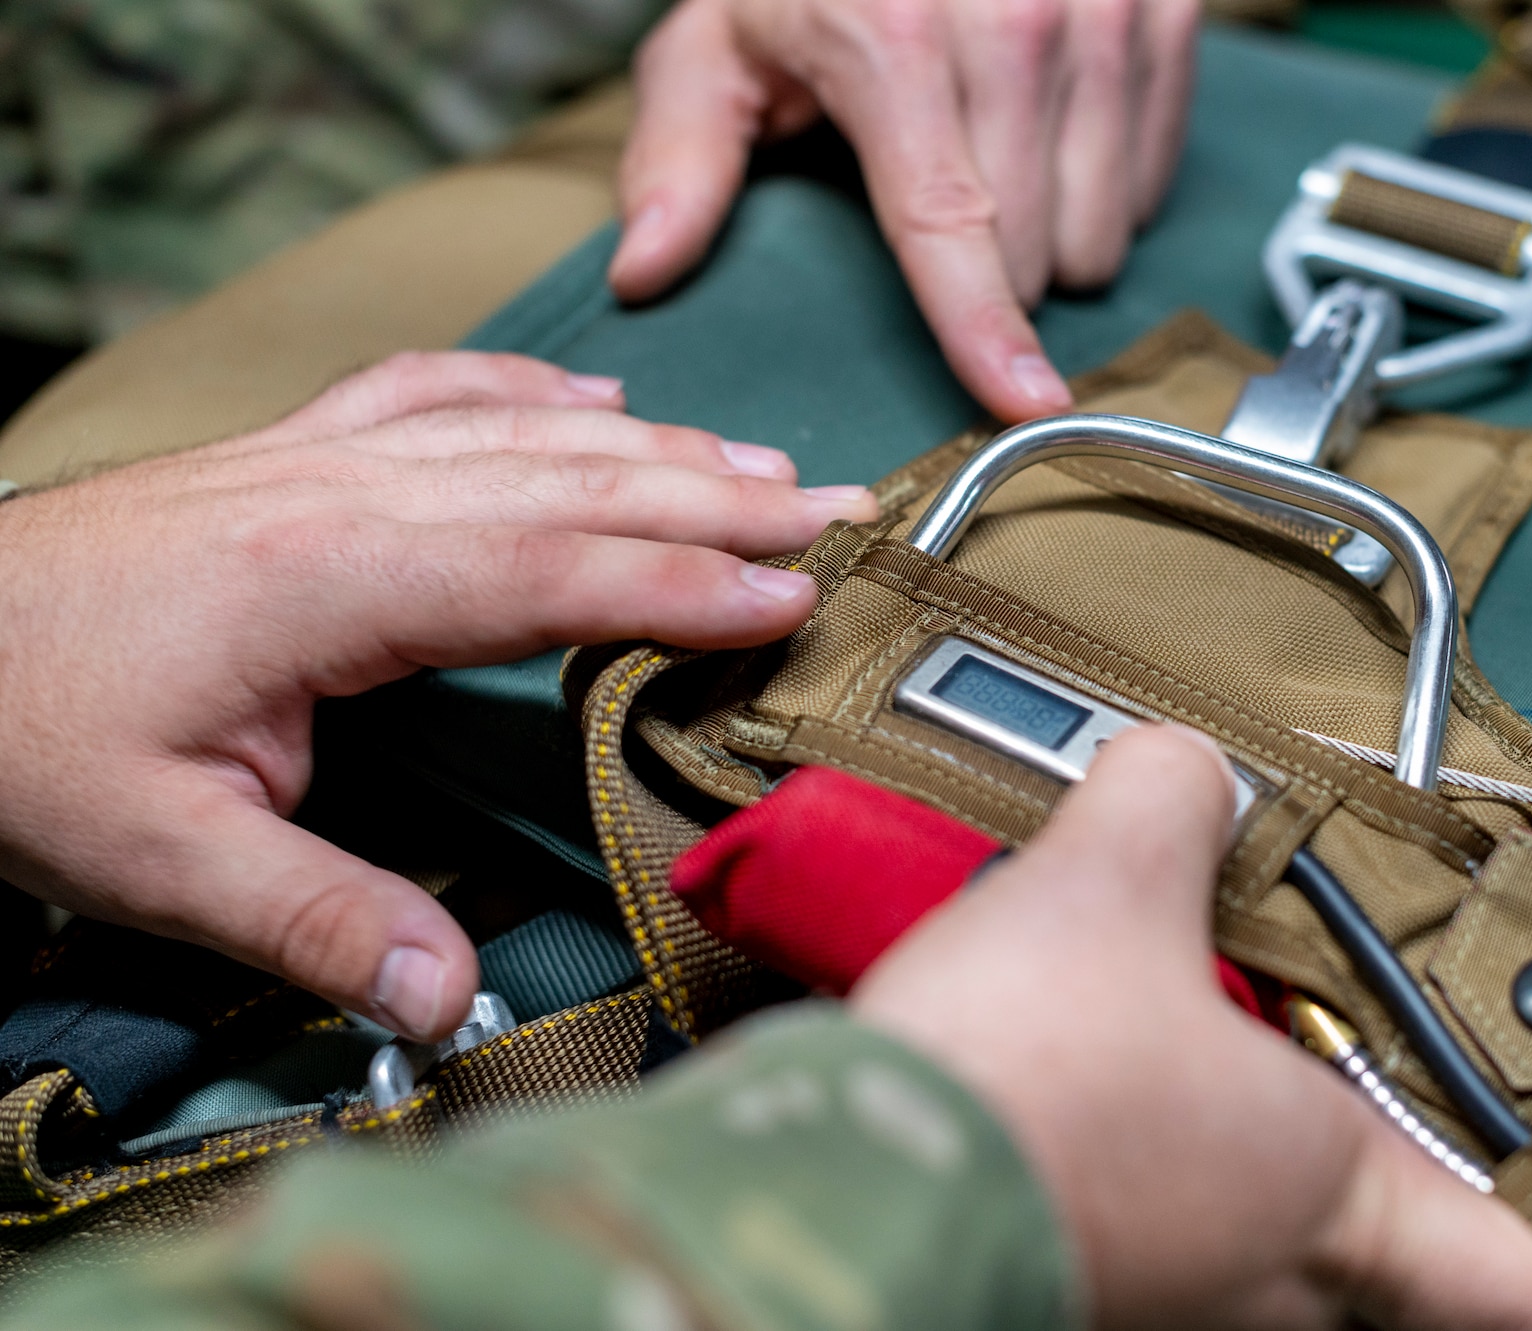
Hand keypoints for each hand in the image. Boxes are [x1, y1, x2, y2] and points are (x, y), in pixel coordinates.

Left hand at [0, 352, 877, 1041]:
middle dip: (716, 494)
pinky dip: (530, 389)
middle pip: (567, 479)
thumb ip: (310, 922)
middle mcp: (340, 494)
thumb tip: (448, 1002)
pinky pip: (436, 390)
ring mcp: (316, 458)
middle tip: (842, 512)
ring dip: (657, 442)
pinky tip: (595, 392)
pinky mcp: (291, 454)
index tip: (796, 594)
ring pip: (522, 430)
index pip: (549, 568)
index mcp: (325, 580)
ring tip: (769, 464)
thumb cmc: (18, 735)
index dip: (683, 579)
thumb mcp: (150, 857)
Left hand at [609, 0, 1201, 422]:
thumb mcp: (720, 37)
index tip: (1025, 403)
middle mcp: (1016, 20)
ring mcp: (1103, 9)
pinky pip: (1154, 177)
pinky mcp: (1165, 8)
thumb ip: (681, 154)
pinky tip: (1054, 140)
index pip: (951, 222)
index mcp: (896, 40)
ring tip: (998, 173)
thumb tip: (642, 269)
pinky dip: (1106, 185)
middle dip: (993, 272)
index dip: (985, 329)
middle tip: (940, 210)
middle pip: (1035, 249)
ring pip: (1103, 225)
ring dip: (1055, 237)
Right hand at [853, 727, 1531, 1328]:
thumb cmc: (1013, 1080)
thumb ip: (1172, 801)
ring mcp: (1161, 1293)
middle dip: (1391, 1195)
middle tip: (1392, 1134)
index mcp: (1321, 1184)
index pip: (1519, 1270)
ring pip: (1252, 1249)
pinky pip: (1145, 1228)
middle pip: (1382, 1261)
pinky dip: (1135, 1168)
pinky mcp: (1068, 1277)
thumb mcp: (1111, 881)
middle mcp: (1256, 1271)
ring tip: (1198, 1078)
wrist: (842, 1183)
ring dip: (1238, 1169)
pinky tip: (1071, 1091)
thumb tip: (1185, 768)